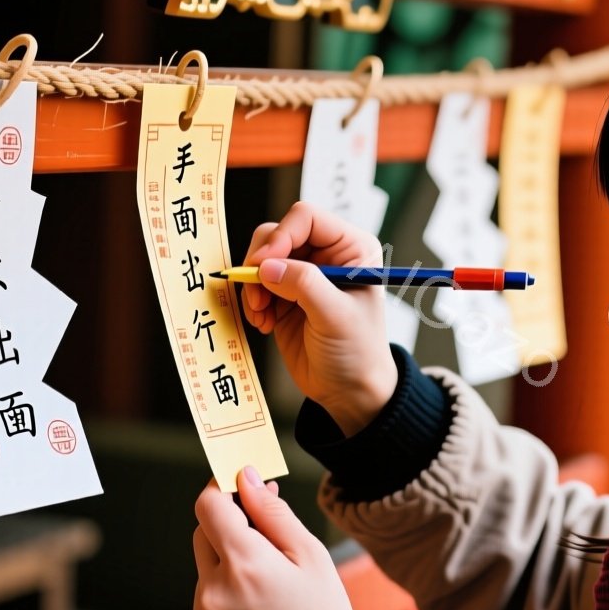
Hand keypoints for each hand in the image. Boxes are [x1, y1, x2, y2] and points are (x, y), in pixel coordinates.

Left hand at [190, 467, 358, 609]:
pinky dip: (226, 593)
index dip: (221, 487)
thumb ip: (273, 513)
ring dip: (229, 562)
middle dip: (229, 525)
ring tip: (270, 586)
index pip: (208, 504)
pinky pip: (206, 597)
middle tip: (266, 534)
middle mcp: (214, 587)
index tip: (238, 484)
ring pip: (206, 566)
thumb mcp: (311, 557)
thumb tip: (247, 479)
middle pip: (203, 532)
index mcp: (244, 562)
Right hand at [242, 201, 397, 435]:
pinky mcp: (283, 295)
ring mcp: (302, 274)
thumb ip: (304, 285)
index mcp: (351, 247)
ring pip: (260, 257)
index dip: (281, 237)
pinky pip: (253, 283)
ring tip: (262, 315)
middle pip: (277, 233)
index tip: (264, 266)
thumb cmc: (357, 352)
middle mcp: (326, 254)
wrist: (348, 391)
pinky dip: (251, 301)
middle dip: (260, 263)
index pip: (306, 218)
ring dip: (253, 285)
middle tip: (257, 295)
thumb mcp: (336, 316)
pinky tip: (264, 324)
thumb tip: (266, 266)